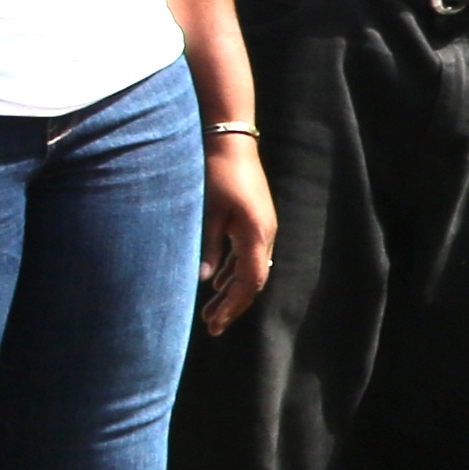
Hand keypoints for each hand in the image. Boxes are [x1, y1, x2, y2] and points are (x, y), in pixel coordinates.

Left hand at [196, 140, 276, 334]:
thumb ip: (207, 247)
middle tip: (212, 327)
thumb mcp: (208, 212)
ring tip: (211, 312)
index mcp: (256, 235)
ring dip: (232, 292)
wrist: (232, 141)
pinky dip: (233, 273)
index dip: (232, 306)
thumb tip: (203, 281)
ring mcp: (262, 227)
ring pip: (250, 269)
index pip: (249, 282)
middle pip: (253, 281)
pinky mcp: (254, 221)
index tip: (214, 323)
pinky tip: (218, 283)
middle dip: (232, 306)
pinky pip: (247, 255)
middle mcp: (265, 234)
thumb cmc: (217, 174)